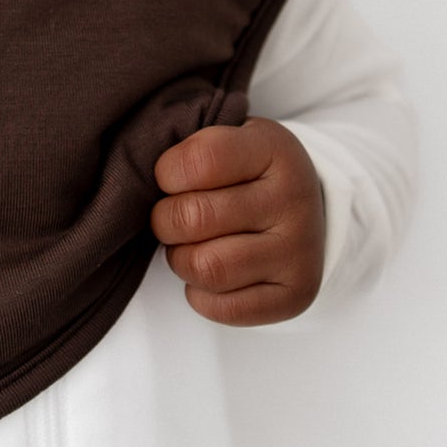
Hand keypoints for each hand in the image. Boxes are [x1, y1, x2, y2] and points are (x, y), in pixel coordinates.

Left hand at [150, 118, 323, 325]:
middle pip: (194, 218)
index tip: (171, 178)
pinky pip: (224, 307)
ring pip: (206, 268)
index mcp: (274, 150)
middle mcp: (293, 200)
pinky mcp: (295, 295)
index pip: (201, 160)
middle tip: (172, 217)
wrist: (308, 207)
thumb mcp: (230, 138)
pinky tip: (209, 273)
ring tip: (188, 245)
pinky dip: (200, 294)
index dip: (168, 172)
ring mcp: (299, 251)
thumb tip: (138, 178)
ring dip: (181, 259)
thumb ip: (190, 151)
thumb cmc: (249, 171)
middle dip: (165, 220)